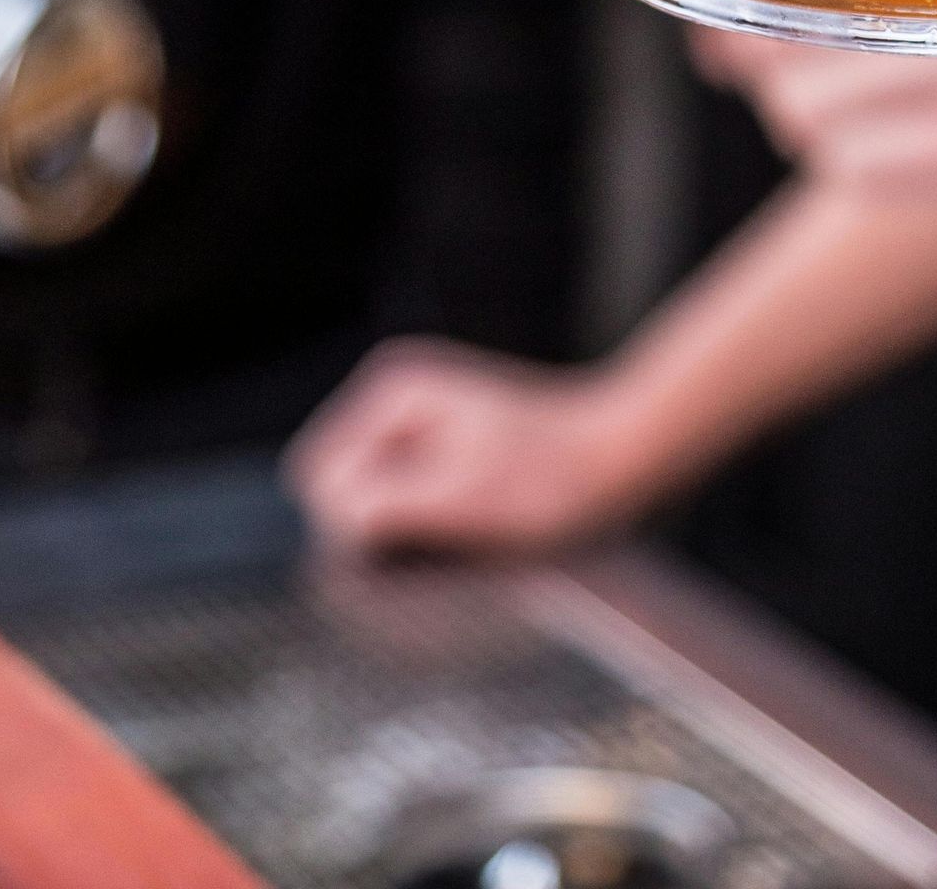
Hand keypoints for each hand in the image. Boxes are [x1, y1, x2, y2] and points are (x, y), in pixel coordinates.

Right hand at [284, 340, 654, 556]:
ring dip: (393, 525)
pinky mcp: (434, 444)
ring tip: (451, 534)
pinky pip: (395, 494)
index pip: (319, 474)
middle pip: (335, 482)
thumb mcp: (461, 496)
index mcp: (392, 390)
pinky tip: (457, 529)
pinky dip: (414, 521)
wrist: (617, 459)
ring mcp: (414, 416)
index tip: (407, 545)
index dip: (348, 524)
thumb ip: (385, 501)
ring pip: (363, 494)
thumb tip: (325, 515)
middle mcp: (394, 392)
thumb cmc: (549, 481)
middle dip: (368, 522)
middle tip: (432, 542)